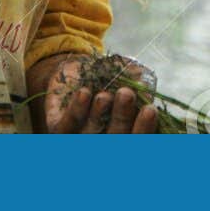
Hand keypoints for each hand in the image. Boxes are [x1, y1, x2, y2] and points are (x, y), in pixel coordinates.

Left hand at [31, 54, 158, 133]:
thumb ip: (141, 81)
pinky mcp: (59, 129)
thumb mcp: (130, 72)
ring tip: (104, 94)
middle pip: (115, 139)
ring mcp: (80, 137)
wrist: (77, 69)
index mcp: (126, 133)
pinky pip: (67, 125)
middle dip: (122, 118)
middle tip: (126, 94)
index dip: (144, 128)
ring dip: (99, 113)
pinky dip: (76, 110)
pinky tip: (84, 93)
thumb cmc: (111, 75)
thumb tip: (146, 90)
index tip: (150, 109)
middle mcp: (104, 141)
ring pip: (91, 133)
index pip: (138, 139)